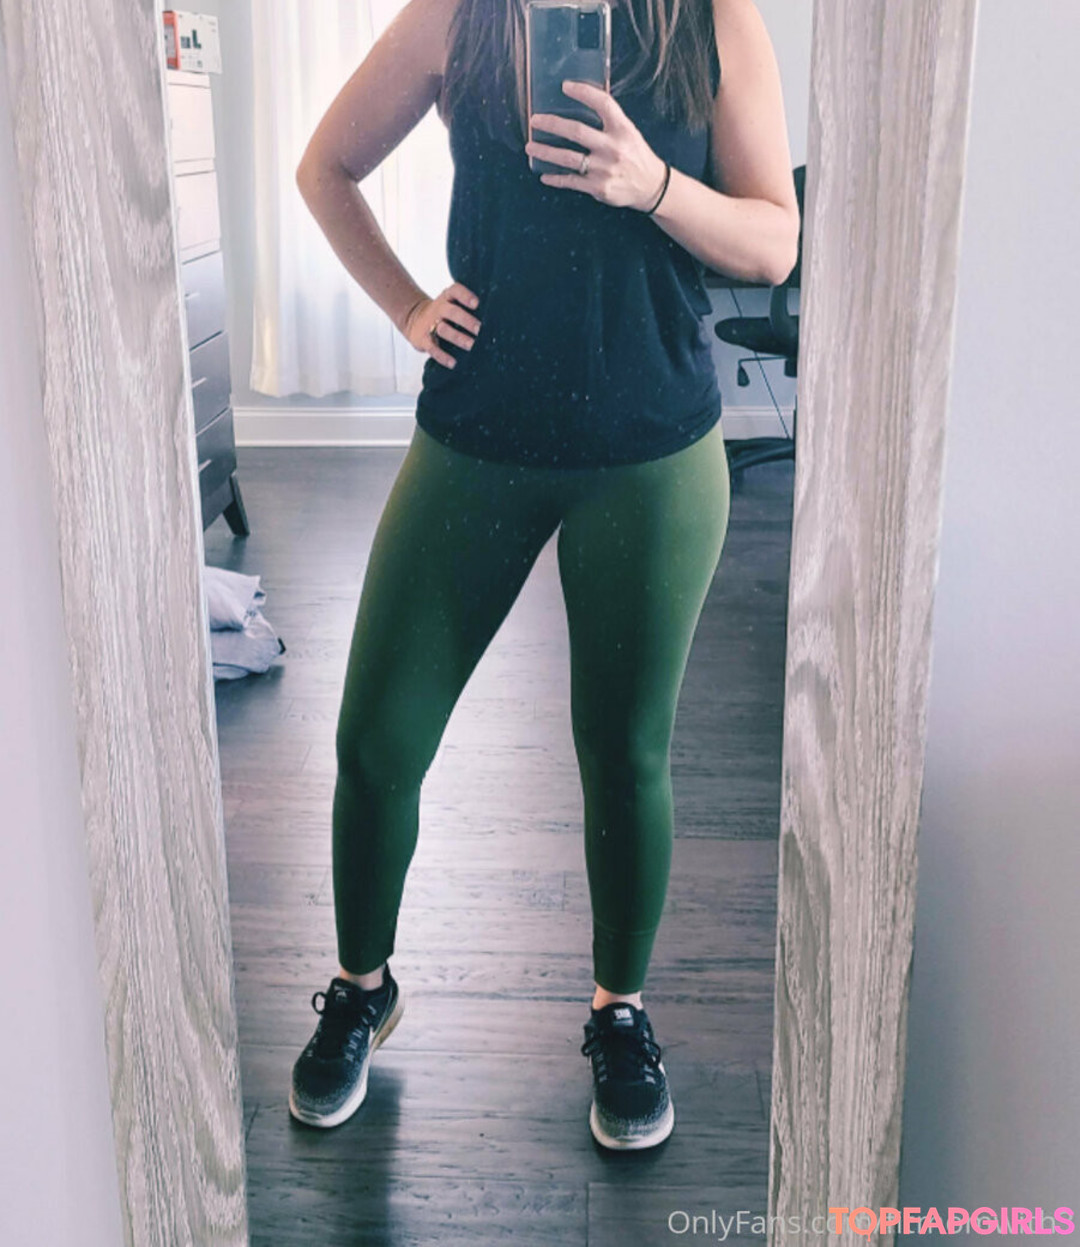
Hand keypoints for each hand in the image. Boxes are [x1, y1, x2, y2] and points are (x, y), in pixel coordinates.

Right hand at [400, 282, 481, 368]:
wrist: (414, 320)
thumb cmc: (444, 314)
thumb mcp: (451, 304)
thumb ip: (467, 308)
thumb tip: (495, 321)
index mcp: (447, 298)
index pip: (456, 291)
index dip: (465, 296)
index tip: (477, 304)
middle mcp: (439, 309)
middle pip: (452, 312)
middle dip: (466, 320)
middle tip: (479, 329)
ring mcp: (430, 324)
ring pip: (444, 330)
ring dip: (458, 338)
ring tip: (471, 345)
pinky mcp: (423, 340)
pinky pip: (433, 348)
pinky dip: (442, 356)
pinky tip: (453, 363)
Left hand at [525, 80, 667, 211]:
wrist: (650, 187)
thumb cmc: (635, 155)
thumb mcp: (629, 132)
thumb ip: (609, 121)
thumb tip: (581, 103)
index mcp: (622, 129)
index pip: (603, 103)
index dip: (583, 92)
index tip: (565, 86)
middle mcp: (613, 148)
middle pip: (577, 132)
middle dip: (552, 124)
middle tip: (535, 120)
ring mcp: (604, 169)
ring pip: (568, 158)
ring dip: (545, 152)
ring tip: (530, 147)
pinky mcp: (598, 188)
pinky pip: (570, 181)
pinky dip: (555, 178)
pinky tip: (544, 175)